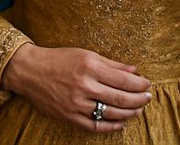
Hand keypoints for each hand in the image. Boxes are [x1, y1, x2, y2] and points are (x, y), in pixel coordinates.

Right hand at [1, 43, 151, 132]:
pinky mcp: (70, 116)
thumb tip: (133, 69)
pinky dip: (110, 126)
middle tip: (148, 98)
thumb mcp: (85, 54)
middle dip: (138, 99)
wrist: (31, 71)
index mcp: (89, 66)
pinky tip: (120, 124)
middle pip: (119, 98)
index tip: (147, 83)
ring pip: (110, 113)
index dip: (138, 83)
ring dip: (128, 113)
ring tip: (138, 110)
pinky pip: (94, 125)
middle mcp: (84, 85)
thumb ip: (110, 63)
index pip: (122, 79)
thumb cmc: (59, 59)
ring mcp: (77, 103)